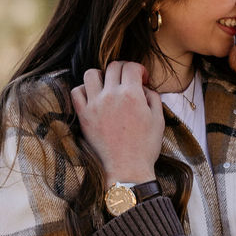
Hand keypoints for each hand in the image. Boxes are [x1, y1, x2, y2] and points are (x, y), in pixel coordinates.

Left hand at [70, 61, 163, 188]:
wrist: (127, 169)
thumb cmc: (145, 147)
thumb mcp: (159, 119)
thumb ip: (152, 97)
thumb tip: (143, 86)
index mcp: (132, 95)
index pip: (131, 66)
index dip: (139, 69)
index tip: (142, 80)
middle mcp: (112, 96)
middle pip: (113, 67)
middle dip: (123, 70)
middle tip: (127, 81)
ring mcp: (95, 105)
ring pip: (91, 74)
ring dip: (101, 75)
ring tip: (107, 86)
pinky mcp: (84, 116)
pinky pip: (76, 92)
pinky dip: (83, 90)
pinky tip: (92, 97)